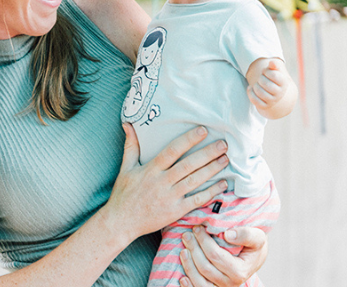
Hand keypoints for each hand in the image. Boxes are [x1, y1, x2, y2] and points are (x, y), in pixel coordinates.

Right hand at [103, 124, 228, 239]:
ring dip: (212, 169)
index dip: (188, 140)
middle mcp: (161, 182)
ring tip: (225, 159)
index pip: (172, 151)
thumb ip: (131, 145)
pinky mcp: (175, 211)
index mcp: (150, 169)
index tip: (203, 130)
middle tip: (223, 144)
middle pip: (188, 165)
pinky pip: (196, 200)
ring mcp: (170, 197)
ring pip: (195, 181)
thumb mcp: (126, 168)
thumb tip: (128, 124)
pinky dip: (211, 192)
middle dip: (207, 153)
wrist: (121, 222)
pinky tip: (223, 184)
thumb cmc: (124, 194)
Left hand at [179, 226, 267, 286]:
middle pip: (205, 268)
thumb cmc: (253, 246)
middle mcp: (230, 283)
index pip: (216, 256)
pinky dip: (189, 285)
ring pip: (199, 282)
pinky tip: (182, 278)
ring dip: (188, 265)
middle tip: (187, 235)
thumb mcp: (258, 237)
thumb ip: (246, 234)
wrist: (254, 258)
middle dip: (193, 249)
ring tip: (183, 251)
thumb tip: (227, 235)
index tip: (197, 228)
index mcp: (240, 271)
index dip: (204, 241)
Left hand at [247, 59, 288, 110]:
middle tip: (260, 77)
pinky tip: (250, 88)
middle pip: (266, 84)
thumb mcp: (276, 71)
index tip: (265, 71)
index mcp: (284, 83)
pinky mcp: (265, 106)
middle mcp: (280, 93)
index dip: (266, 71)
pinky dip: (250, 93)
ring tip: (256, 83)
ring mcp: (272, 101)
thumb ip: (274, 65)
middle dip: (260, 78)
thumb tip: (272, 63)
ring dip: (255, 86)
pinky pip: (255, 100)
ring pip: (260, 92)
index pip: (274, 75)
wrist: (276, 93)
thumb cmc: (274, 78)